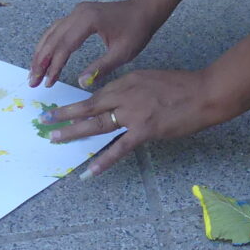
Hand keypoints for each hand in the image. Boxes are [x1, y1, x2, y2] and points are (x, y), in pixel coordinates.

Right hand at [28, 0, 160, 89]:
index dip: (54, 66)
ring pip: (51, 33)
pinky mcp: (78, 14)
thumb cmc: (137, 30)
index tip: (48, 82)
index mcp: (88, 20)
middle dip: (41, 62)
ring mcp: (77, 11)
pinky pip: (57, 29)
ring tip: (35, 73)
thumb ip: (101, 67)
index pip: (65, 46)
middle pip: (53, 39)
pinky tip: (44, 57)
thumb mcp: (122, 53)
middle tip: (32, 81)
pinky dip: (49, 44)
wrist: (144, 10)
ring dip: (41, 53)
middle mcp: (78, 12)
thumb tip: (81, 83)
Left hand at [46, 68, 228, 178]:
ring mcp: (134, 113)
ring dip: (74, 132)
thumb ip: (132, 90)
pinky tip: (90, 170)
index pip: (97, 94)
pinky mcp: (145, 130)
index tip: (62, 108)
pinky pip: (120, 148)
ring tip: (55, 139)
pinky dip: (104, 160)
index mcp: (128, 81)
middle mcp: (126, 95)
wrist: (205, 92)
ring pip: (98, 124)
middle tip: (45, 121)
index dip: (78, 103)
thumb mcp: (152, 79)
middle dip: (65, 114)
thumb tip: (119, 103)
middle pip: (89, 106)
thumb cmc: (184, 87)